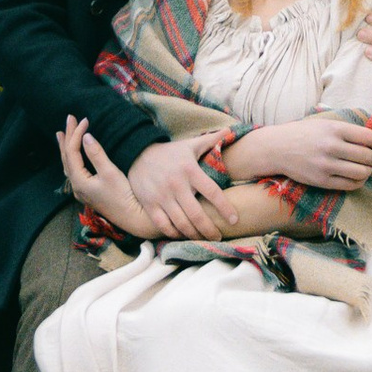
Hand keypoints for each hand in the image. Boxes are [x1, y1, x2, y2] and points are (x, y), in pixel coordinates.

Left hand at [56, 117, 152, 236]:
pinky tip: (73, 156)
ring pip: (69, 165)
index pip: (72, 152)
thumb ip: (96, 154)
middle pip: (67, 157)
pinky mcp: (88, 192)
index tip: (85, 119)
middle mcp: (76, 186)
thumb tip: (86, 137)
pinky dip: (72, 158)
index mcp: (79, 181)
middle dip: (67, 137)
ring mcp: (81, 190)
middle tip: (69, 118)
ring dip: (66, 148)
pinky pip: (74, 171)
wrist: (132, 218)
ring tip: (62, 134)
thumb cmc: (123, 195)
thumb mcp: (110, 173)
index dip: (76, 134)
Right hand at [106, 129, 234, 239]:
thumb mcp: (189, 145)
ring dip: (194, 235)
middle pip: (196, 214)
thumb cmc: (169, 152)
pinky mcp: (149, 205)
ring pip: (181, 223)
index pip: (212, 192)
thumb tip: (230, 131)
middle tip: (218, 238)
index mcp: (189, 170)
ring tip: (203, 240)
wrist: (137, 153)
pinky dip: (174, 234)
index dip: (225, 208)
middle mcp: (176, 184)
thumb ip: (210, 140)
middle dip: (209, 229)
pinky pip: (163, 225)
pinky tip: (183, 236)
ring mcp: (161, 196)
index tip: (234, 220)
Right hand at [229, 113, 371, 191]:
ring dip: (369, 171)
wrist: (277, 148)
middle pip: (367, 156)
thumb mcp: (324, 123)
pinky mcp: (322, 181)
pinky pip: (349, 185)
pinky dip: (359, 182)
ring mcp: (326, 165)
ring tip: (367, 169)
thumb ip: (346, 129)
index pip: (368, 137)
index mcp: (334, 129)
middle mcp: (332, 146)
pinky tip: (357, 178)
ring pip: (361, 172)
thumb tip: (371, 138)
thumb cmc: (303, 133)